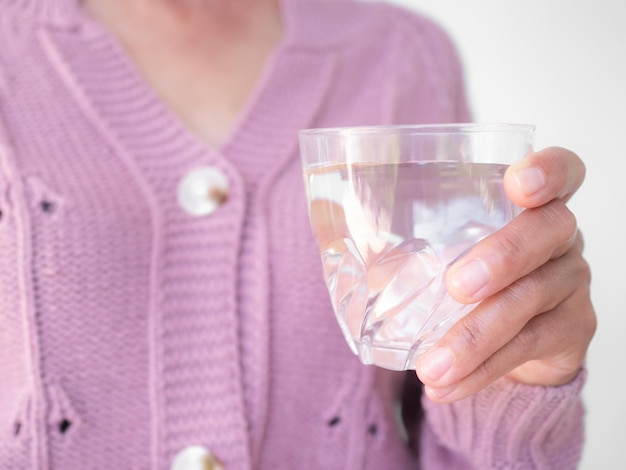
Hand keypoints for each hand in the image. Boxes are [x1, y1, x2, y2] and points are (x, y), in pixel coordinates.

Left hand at [415, 147, 595, 402]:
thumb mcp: (442, 247)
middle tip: (456, 287)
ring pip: (531, 299)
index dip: (549, 170)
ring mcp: (569, 282)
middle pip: (548, 231)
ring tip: (432, 366)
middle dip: (503, 256)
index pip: (561, 170)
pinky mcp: (570, 330)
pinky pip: (527, 349)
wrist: (507, 337)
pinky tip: (445, 387)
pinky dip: (482, 371)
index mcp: (528, 204)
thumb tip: (327, 213)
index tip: (518, 184)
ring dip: (477, 335)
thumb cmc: (465, 275)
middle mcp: (558, 236)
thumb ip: (400, 230)